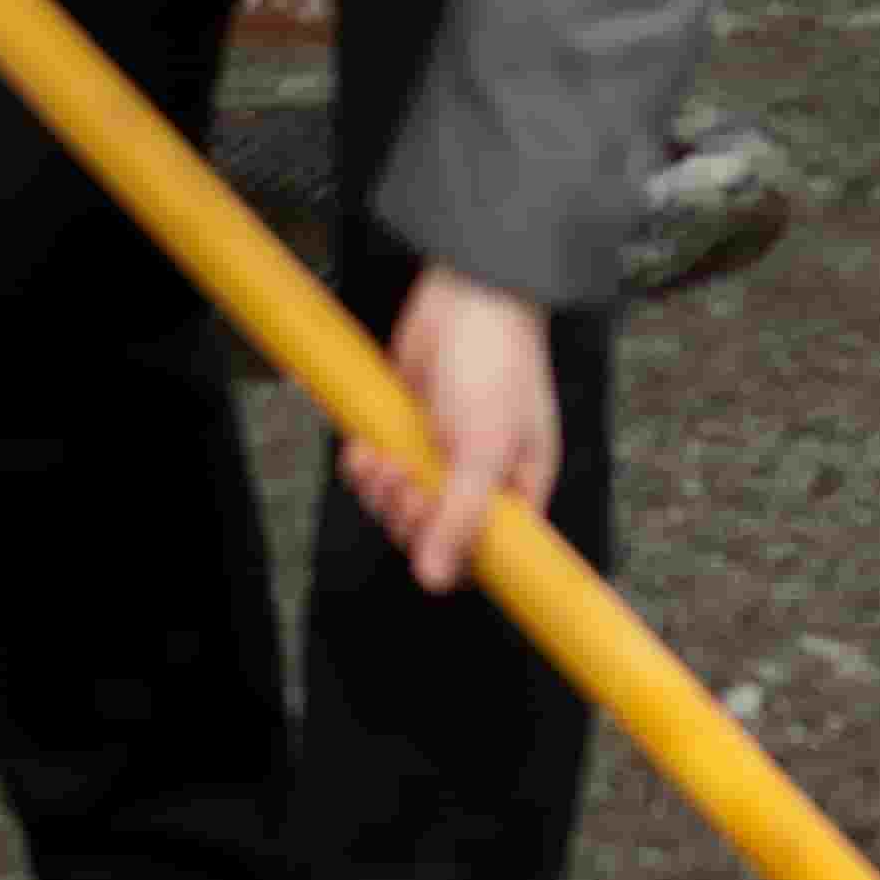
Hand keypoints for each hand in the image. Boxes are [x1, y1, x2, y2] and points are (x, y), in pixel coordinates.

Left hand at [375, 271, 559, 594]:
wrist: (466, 298)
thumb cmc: (497, 367)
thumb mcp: (485, 449)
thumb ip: (461, 518)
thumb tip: (435, 581)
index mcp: (516, 488)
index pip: (485, 552)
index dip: (452, 555)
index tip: (431, 538)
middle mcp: (478, 478)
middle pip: (432, 534)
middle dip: (408, 515)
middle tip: (406, 481)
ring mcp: (438, 456)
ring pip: (397, 506)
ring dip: (380, 492)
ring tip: (383, 460)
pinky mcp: (403, 433)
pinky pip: (374, 473)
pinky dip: (363, 467)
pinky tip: (366, 448)